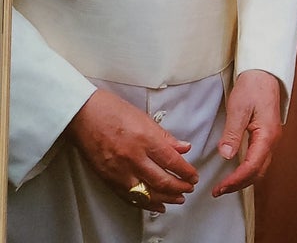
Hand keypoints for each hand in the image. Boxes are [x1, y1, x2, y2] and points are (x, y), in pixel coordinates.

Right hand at [65, 89, 197, 212]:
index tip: (193, 175)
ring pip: (147, 193)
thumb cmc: (111, 111)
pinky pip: (130, 197)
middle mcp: (133, 157)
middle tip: (189, 188)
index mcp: (145, 139)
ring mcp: (120, 170)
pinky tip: (155, 205)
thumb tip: (183, 147)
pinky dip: (145, 203)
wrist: (83, 115)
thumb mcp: (145, 118)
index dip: (186, 171)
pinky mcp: (109, 179)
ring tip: (177, 199)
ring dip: (165, 198)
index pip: (172, 161)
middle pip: (162, 180)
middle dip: (179, 187)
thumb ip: (165, 137)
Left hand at [212, 69, 281, 196]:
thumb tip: (227, 156)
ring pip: (260, 167)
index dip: (235, 181)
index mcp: (267, 135)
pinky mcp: (267, 135)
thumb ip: (233, 133)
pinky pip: (259, 159)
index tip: (220, 188)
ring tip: (225, 184)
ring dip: (243, 179)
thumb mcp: (239, 108)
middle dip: (239, 184)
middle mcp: (272, 140)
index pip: (252, 167)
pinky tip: (237, 170)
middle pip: (258, 172)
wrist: (264, 73)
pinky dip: (248, 170)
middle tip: (219, 191)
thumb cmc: (252, 87)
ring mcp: (271, 138)